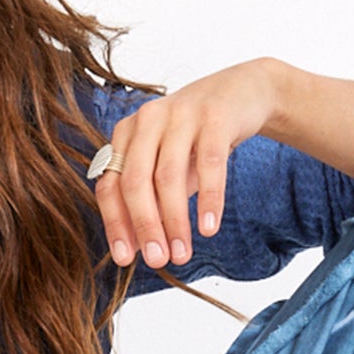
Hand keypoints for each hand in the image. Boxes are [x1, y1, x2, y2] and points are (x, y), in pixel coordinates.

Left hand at [95, 57, 278, 268]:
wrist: (243, 93)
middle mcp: (147, 120)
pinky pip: (210, 164)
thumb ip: (149, 200)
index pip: (110, 184)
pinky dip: (209, 199)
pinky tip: (209, 228)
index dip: (116, 224)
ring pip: (169, 177)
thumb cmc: (197, 137)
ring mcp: (181, 114)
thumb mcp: (167, 165)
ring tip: (183, 253)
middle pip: (136, 182)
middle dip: (146, 227)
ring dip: (175, 221)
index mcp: (127, 133)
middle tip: (158, 261)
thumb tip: (134, 249)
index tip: (125, 260)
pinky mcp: (215, 116)